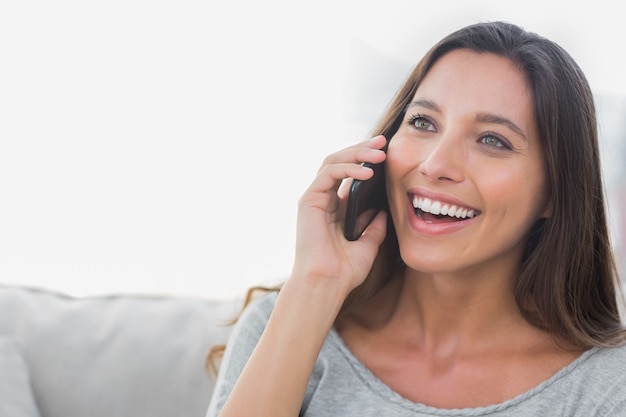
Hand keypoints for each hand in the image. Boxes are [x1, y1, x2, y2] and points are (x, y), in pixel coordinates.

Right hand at [291, 135, 387, 299]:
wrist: (327, 285)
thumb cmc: (344, 271)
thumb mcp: (369, 244)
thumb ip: (375, 226)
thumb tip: (385, 210)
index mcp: (334, 208)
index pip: (348, 173)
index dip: (366, 160)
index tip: (388, 153)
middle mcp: (322, 199)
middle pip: (340, 162)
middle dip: (362, 148)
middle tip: (384, 141)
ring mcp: (314, 198)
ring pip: (332, 161)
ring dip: (356, 153)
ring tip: (379, 152)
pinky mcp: (308, 200)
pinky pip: (328, 174)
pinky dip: (347, 168)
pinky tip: (367, 171)